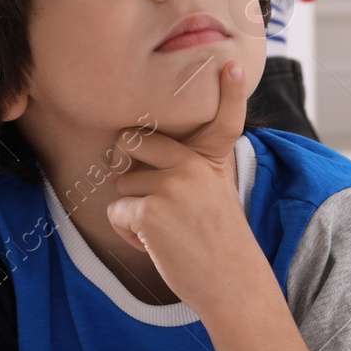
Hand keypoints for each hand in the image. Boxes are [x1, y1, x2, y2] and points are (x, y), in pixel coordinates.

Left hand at [105, 59, 254, 314]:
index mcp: (211, 159)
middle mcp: (193, 165)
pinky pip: (116, 213)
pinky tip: (159, 245)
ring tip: (167, 232)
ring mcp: (172, 185)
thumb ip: (187, 169)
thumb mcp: (213, 195)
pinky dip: (129, 234)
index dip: (230, 91)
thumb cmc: (217, 243)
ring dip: (133, 213)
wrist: (232, 285)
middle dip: (129, 168)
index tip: (233, 65)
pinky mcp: (151, 210)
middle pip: (132, 143)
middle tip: (157, 202)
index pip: (225, 118)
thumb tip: (128, 154)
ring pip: (121, 186)